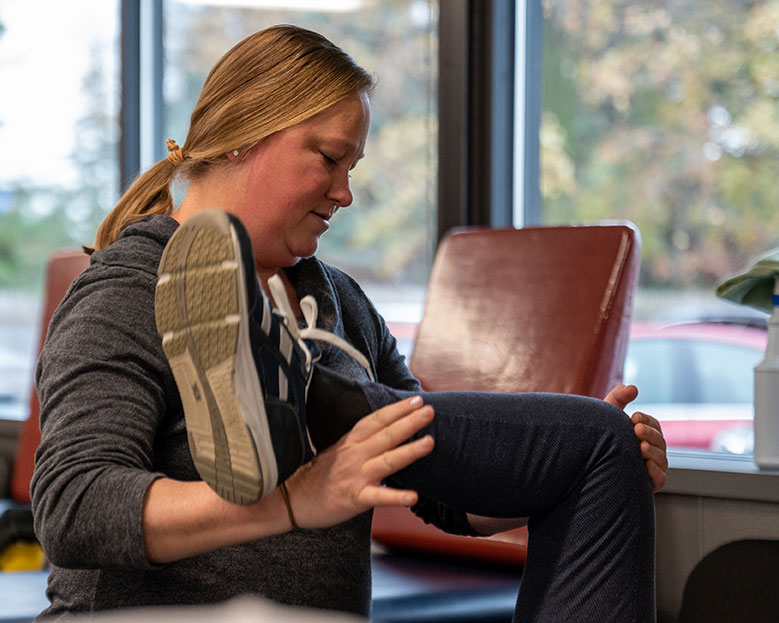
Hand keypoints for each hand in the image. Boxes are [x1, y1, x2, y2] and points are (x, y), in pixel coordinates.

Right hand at [283, 396, 434, 528]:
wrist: (290, 499)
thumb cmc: (318, 475)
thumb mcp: (338, 450)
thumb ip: (361, 441)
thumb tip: (387, 430)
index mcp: (351, 441)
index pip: (377, 420)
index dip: (397, 409)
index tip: (416, 400)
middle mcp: (355, 454)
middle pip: (386, 435)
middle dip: (409, 422)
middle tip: (429, 411)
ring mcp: (355, 476)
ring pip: (387, 461)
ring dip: (409, 451)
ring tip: (429, 443)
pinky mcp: (354, 498)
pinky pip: (378, 498)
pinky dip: (396, 497)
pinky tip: (413, 497)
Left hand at [605, 384, 667, 492]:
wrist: (581, 464)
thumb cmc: (596, 437)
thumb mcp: (605, 416)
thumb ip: (617, 398)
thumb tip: (633, 387)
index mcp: (643, 434)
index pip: (654, 426)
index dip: (647, 421)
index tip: (633, 417)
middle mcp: (649, 451)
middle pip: (660, 441)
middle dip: (650, 434)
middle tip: (636, 429)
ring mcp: (650, 468)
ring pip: (662, 459)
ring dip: (654, 451)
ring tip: (641, 446)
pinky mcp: (646, 485)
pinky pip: (660, 480)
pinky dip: (656, 472)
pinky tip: (646, 465)